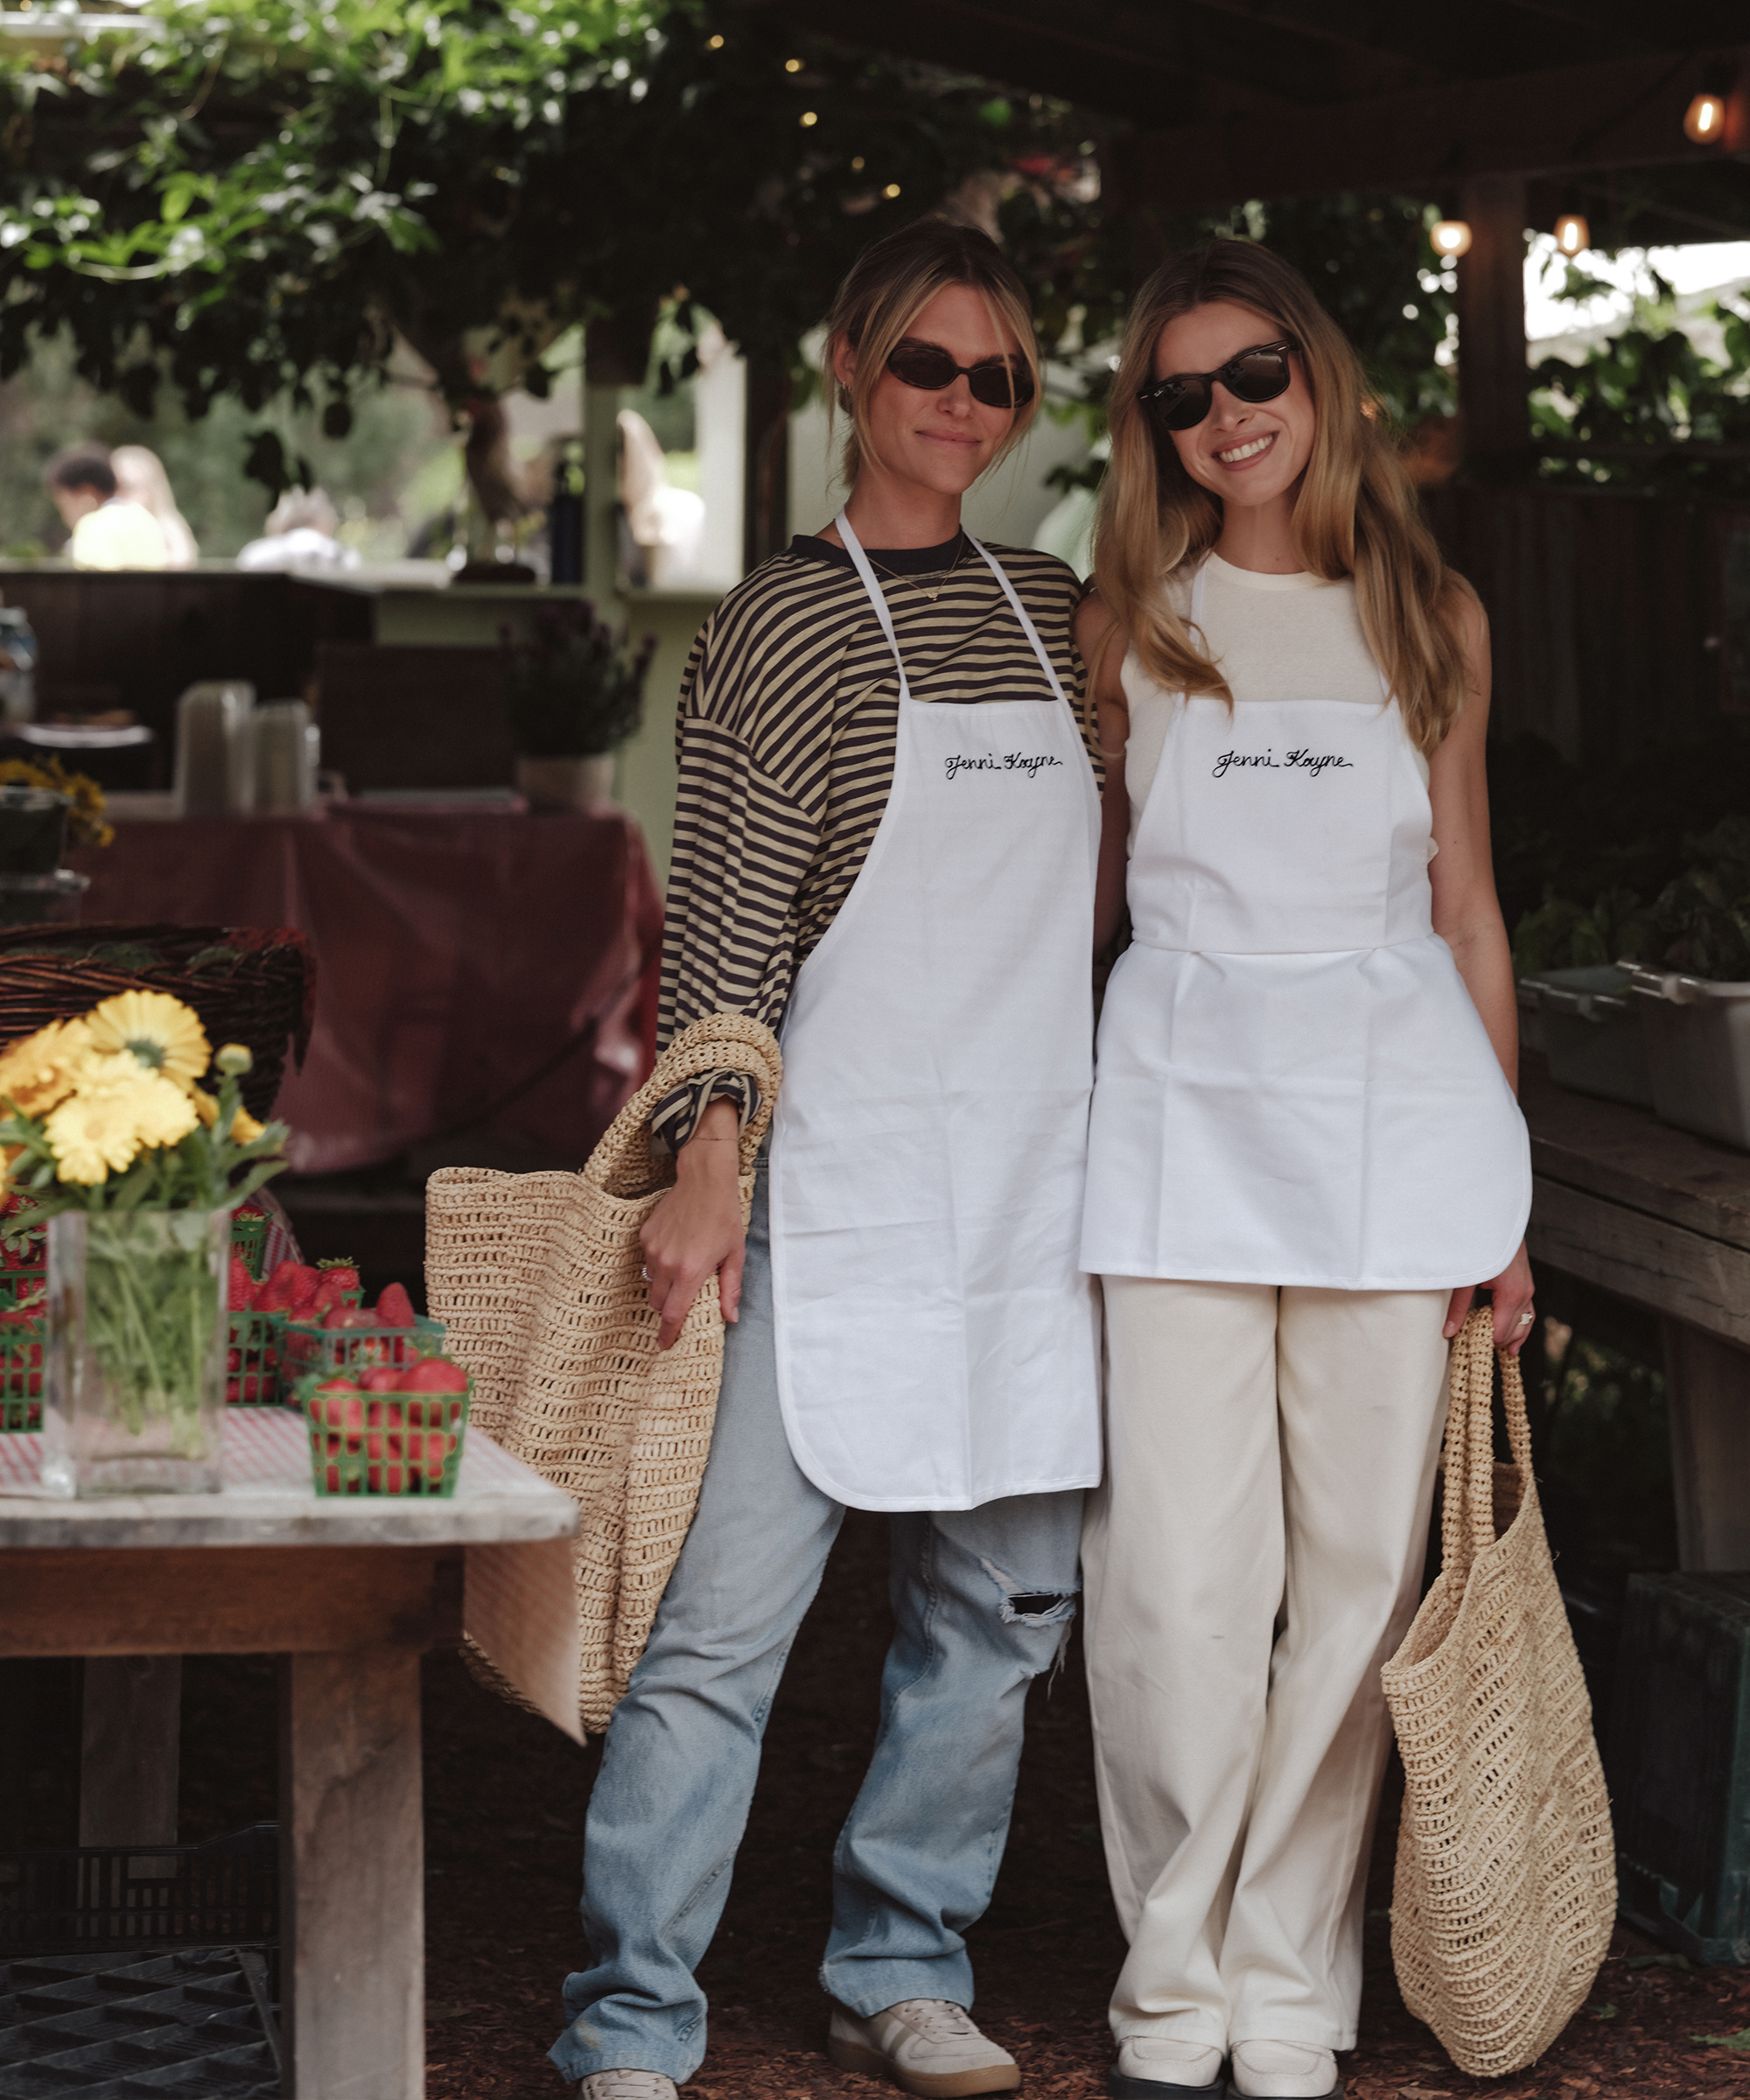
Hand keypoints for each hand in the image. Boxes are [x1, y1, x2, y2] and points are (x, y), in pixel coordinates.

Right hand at [639, 1099, 744, 1351]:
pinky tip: (675, 1250)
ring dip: (664, 1286)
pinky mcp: (645, 1236)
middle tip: (681, 1305)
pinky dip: (659, 1263)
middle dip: (668, 1310)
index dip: (668, 1333)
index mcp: (690, 1271)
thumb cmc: (724, 1216)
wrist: (704, 1181)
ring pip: (652, 1282)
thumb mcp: (734, 1254)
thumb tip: (730, 1316)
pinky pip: (648, 1260)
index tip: (665, 1344)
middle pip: (659, 1302)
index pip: (673, 1314)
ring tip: (681, 1273)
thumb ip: (730, 1289)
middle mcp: (667, 1263)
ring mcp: (653, 1249)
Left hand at [1444, 1240, 1535, 1355]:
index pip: (1500, 1331)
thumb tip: (1449, 1332)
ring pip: (1525, 1322)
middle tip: (1479, 1351)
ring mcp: (1528, 1288)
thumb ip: (1457, 1307)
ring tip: (1503, 1354)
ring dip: (1513, 1337)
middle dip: (1498, 1341)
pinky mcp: (1526, 1283)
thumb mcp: (1466, 1278)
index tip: (1470, 1348)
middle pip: (1514, 1330)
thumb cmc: (1480, 1245)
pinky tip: (1515, 1338)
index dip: (1485, 1342)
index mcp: (1511, 1295)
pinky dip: (1521, 1325)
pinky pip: (1527, 1311)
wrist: (1495, 1219)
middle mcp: (1524, 1294)